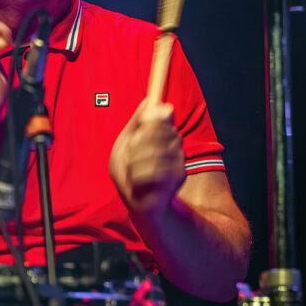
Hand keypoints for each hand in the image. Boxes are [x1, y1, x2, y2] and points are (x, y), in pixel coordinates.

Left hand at [109, 99, 185, 214]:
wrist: (139, 203)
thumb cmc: (130, 173)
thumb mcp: (125, 144)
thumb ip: (136, 123)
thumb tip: (149, 101)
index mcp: (163, 132)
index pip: (163, 114)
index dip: (150, 119)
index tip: (140, 127)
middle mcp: (175, 142)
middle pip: (155, 131)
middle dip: (136, 146)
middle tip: (131, 158)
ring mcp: (179, 159)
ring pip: (153, 152)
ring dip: (135, 164)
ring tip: (134, 173)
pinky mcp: (179, 176)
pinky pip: (154, 171)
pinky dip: (139, 178)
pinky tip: (139, 183)